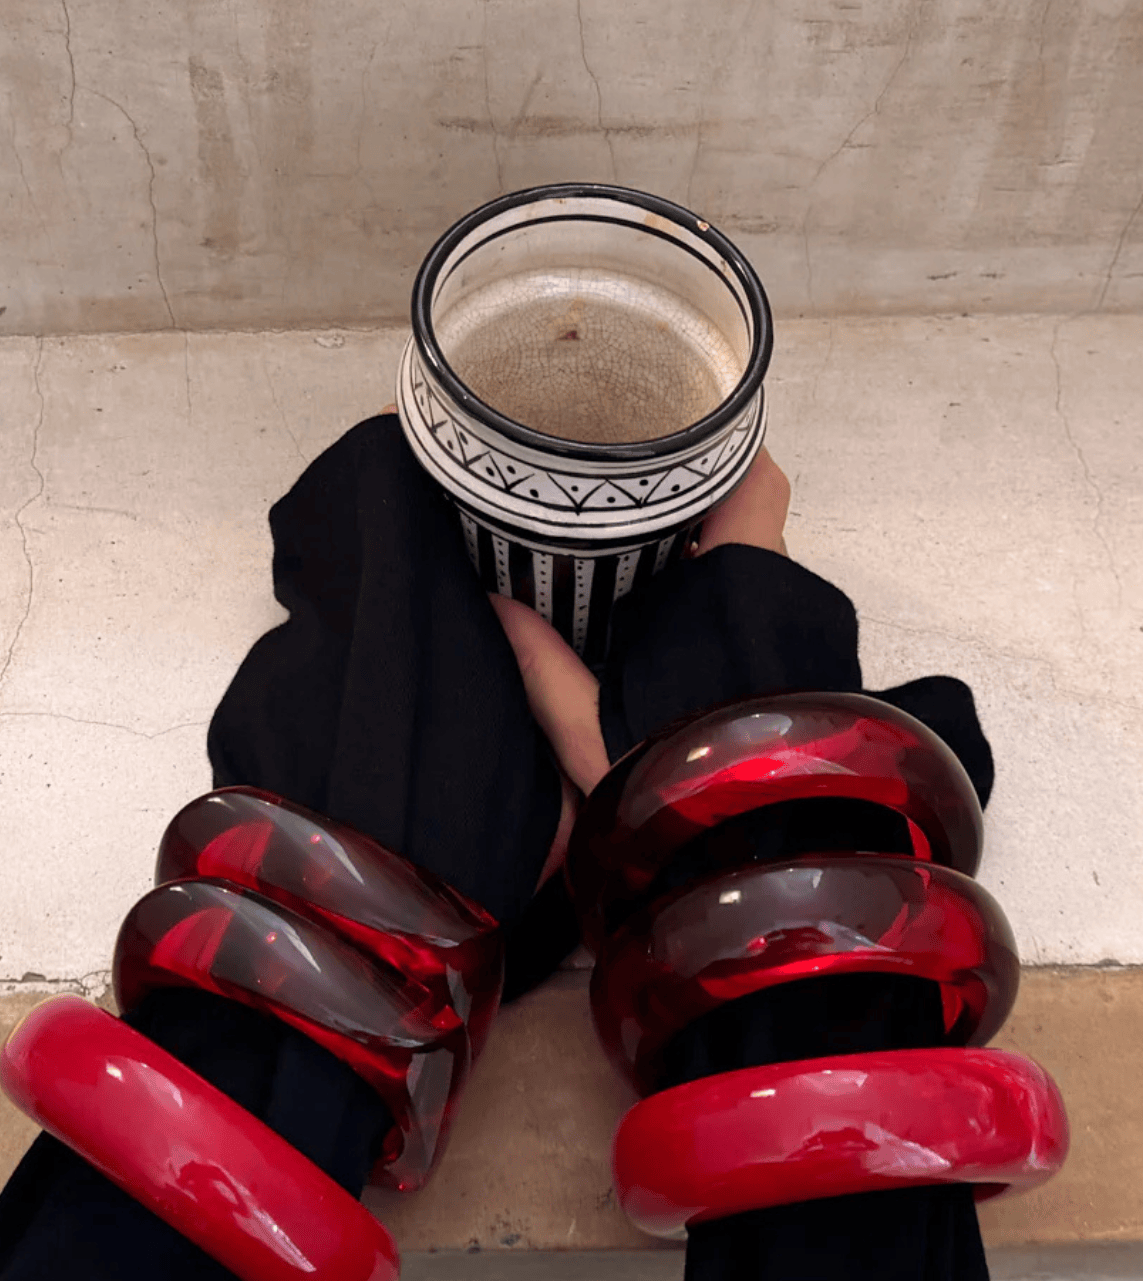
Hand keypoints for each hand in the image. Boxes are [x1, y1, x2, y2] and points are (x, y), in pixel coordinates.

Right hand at [493, 448, 791, 886]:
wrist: (756, 858)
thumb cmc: (688, 796)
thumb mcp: (596, 738)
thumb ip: (547, 673)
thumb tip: (493, 609)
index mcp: (740, 594)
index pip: (757, 481)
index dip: (723, 440)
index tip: (670, 421)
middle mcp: (775, 601)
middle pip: (747, 507)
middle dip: (691, 486)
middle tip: (622, 469)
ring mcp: (786, 629)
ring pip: (750, 550)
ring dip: (701, 533)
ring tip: (628, 519)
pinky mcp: (784, 658)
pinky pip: (751, 592)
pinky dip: (711, 577)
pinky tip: (656, 585)